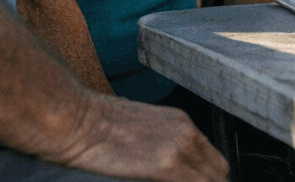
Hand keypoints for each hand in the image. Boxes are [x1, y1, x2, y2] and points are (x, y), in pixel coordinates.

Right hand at [42, 93, 227, 181]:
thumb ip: (164, 143)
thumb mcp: (141, 127)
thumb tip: (169, 163)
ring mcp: (178, 148)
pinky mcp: (165, 165)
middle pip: (218, 172)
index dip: (210, 179)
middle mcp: (187, 132)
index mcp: (182, 122)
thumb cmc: (96, 123)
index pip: (213, 159)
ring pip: (211, 180)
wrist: (76, 119)